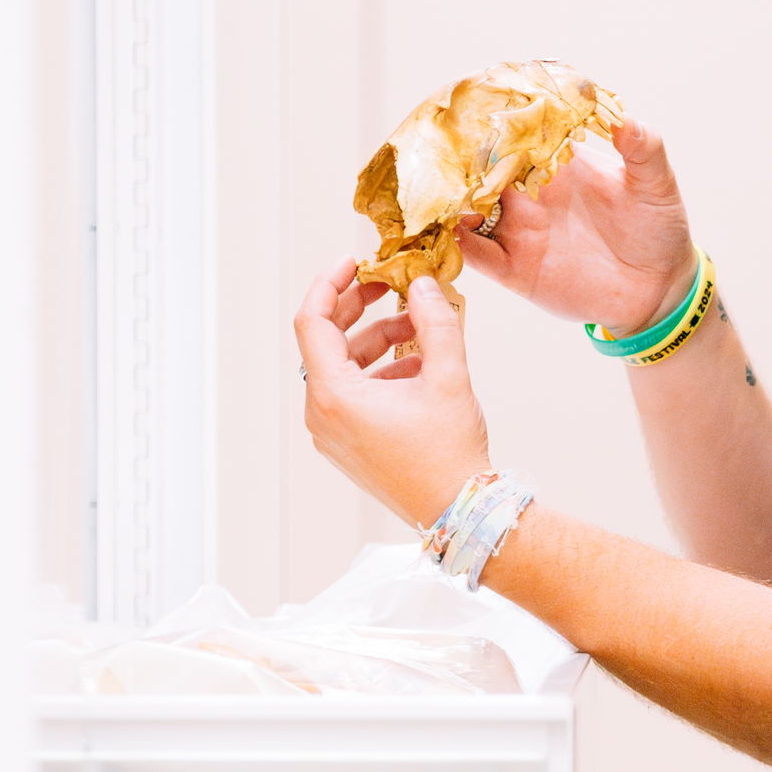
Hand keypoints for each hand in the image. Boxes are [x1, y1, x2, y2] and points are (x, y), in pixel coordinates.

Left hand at [295, 259, 491, 527]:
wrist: (459, 509)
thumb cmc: (450, 452)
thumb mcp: (449, 376)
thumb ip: (435, 321)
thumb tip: (423, 284)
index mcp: (334, 396)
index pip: (312, 322)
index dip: (331, 284)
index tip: (356, 262)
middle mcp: (322, 415)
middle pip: (326, 343)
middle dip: (359, 309)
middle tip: (390, 285)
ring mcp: (332, 433)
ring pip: (344, 369)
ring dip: (378, 342)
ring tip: (421, 331)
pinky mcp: (348, 445)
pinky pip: (353, 394)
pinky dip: (380, 372)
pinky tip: (419, 368)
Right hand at [457, 116, 695, 334]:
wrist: (659, 286)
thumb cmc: (657, 227)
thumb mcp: (656, 184)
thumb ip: (644, 149)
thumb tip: (626, 118)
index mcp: (556, 165)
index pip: (514, 137)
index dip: (493, 124)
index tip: (471, 109)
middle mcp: (529, 195)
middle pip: (480, 171)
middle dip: (458, 160)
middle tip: (436, 149)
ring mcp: (519, 231)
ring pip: (468, 209)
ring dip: (450, 200)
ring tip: (436, 190)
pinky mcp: (515, 269)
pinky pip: (476, 255)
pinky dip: (456, 244)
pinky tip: (448, 232)